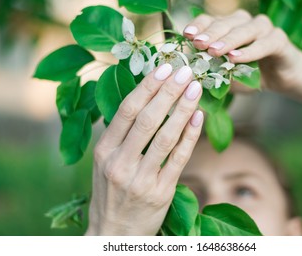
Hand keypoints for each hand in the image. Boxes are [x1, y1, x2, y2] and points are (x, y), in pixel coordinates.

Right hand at [86, 64, 203, 234]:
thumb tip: (142, 99)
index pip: (127, 110)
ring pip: (165, 137)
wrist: (114, 233)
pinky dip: (190, 136)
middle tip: (185, 71)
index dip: (147, 87)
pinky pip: (179, 158)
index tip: (164, 68)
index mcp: (103, 151)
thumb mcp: (105, 162)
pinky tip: (198, 117)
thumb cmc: (111, 192)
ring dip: (182, 109)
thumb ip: (120, 134)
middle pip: (147, 119)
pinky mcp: (161, 192)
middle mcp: (119, 163)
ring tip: (195, 88)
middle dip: (168, 92)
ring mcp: (140, 179)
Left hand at [183, 10, 301, 92]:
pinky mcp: (279, 39)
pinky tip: (236, 58)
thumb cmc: (248, 74)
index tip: (187, 36)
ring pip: (243, 30)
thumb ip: (208, 70)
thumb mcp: (224, 74)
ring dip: (228, 40)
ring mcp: (263, 28)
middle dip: (210, 34)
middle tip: (199, 44)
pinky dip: (250, 51)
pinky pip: (264, 43)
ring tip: (214, 51)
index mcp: (227, 26)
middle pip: (225, 23)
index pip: (209, 20)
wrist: (279, 78)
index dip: (198, 26)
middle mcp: (244, 22)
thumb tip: (188, 74)